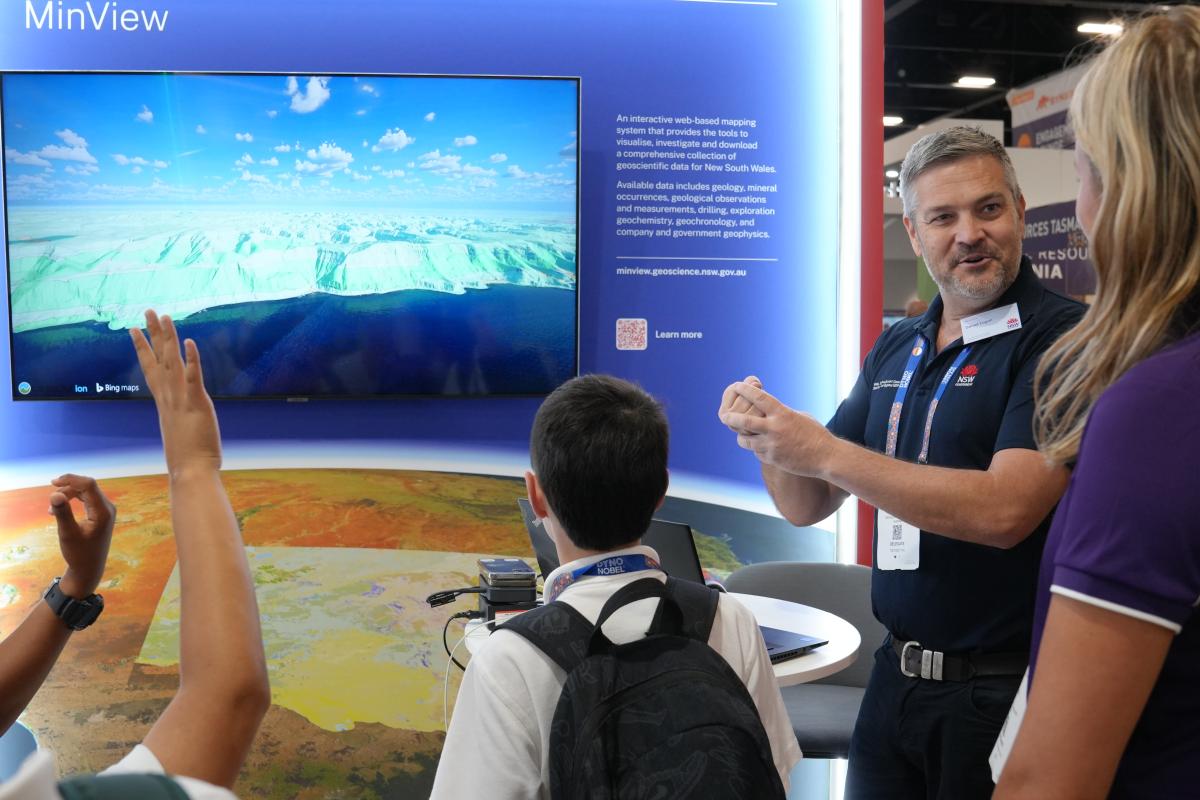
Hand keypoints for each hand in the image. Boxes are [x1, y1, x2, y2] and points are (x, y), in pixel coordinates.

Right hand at [49, 474, 114, 597]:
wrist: (89, 569)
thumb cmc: (78, 554)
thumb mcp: (67, 534)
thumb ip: (62, 513)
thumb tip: (54, 493)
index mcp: (103, 511)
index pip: (89, 485)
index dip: (71, 479)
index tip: (53, 482)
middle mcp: (108, 508)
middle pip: (87, 487)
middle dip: (67, 488)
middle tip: (50, 499)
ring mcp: (106, 511)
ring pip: (86, 492)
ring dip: (68, 495)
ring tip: (51, 511)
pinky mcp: (101, 514)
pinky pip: (87, 499)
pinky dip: (73, 500)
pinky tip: (58, 510)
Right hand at [130, 310, 221, 478]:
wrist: (190, 473)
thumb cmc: (188, 458)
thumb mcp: (180, 431)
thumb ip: (178, 419)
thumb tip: (178, 419)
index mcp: (165, 402)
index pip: (152, 369)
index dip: (144, 348)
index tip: (134, 330)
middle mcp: (169, 397)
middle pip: (158, 359)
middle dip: (153, 333)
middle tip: (148, 311)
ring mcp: (181, 400)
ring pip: (172, 362)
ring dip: (168, 338)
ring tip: (164, 316)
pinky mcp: (197, 404)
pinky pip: (194, 378)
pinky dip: (192, 360)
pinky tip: (189, 342)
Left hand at [718, 381, 836, 476]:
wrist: (826, 457)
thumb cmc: (815, 434)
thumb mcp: (799, 417)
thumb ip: (781, 413)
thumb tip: (766, 411)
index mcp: (783, 413)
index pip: (759, 398)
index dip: (745, 390)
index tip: (737, 386)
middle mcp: (774, 428)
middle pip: (743, 420)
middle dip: (731, 417)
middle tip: (724, 416)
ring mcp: (771, 445)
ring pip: (744, 439)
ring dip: (742, 436)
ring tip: (745, 434)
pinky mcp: (771, 459)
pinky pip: (756, 452)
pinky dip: (756, 448)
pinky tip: (765, 447)